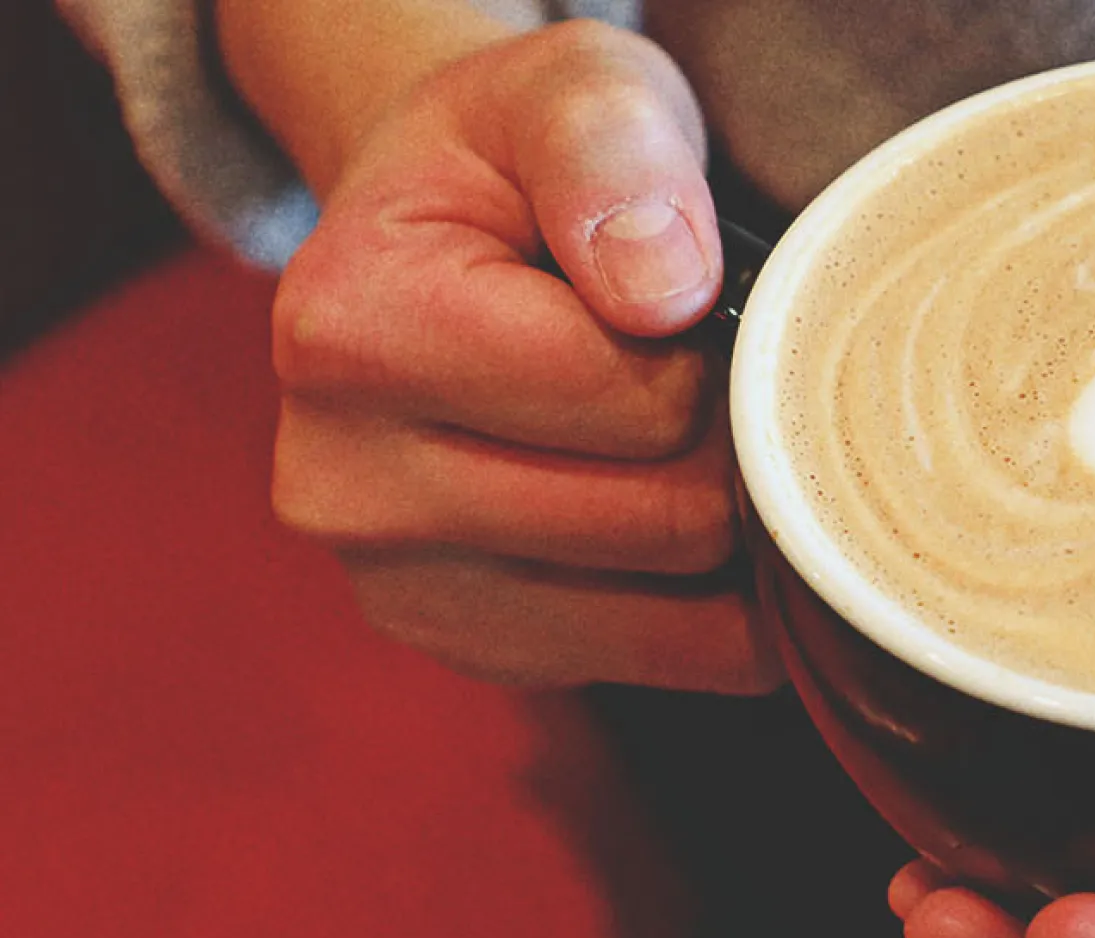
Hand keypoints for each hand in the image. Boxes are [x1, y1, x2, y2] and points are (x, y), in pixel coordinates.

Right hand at [258, 19, 776, 691]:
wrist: (439, 246)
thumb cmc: (523, 165)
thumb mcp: (572, 91)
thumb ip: (615, 153)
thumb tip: (661, 295)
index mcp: (349, 335)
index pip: (643, 398)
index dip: (706, 344)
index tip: (674, 295)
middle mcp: (342, 491)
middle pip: (666, 520)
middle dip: (726, 442)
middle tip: (699, 368)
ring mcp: (401, 594)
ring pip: (675, 617)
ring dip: (726, 530)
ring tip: (682, 434)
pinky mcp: (474, 654)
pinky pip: (666, 662)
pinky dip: (711, 601)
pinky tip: (675, 511)